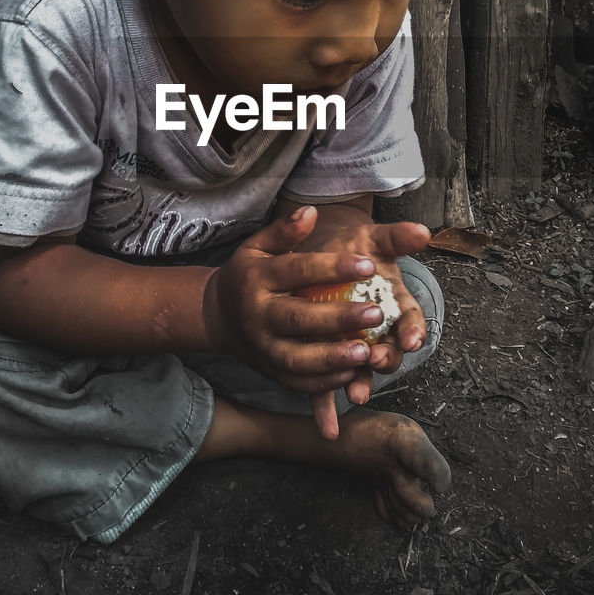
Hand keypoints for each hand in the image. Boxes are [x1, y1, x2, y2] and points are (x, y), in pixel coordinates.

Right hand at [202, 206, 393, 393]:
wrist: (217, 315)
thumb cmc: (248, 275)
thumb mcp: (258, 247)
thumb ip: (284, 231)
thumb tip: (311, 211)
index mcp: (257, 278)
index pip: (297, 271)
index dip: (333, 267)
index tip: (369, 265)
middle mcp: (257, 315)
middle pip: (298, 318)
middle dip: (338, 318)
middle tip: (376, 313)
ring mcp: (262, 347)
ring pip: (297, 358)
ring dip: (332, 358)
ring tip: (366, 352)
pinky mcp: (269, 372)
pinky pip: (296, 382)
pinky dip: (323, 383)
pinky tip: (351, 375)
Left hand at [297, 215, 431, 439]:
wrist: (322, 255)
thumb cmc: (353, 250)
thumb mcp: (374, 239)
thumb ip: (398, 238)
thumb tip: (424, 231)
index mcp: (395, 306)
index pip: (412, 323)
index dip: (414, 332)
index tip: (412, 338)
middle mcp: (378, 331)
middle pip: (390, 352)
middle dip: (387, 359)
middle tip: (378, 361)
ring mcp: (352, 346)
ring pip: (361, 371)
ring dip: (361, 383)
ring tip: (355, 393)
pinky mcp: (326, 357)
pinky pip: (326, 386)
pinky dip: (326, 409)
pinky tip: (326, 430)